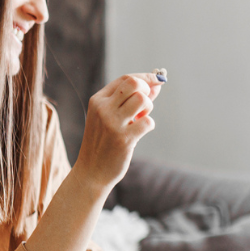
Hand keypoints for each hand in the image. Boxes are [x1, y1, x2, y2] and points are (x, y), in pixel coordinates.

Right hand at [73, 72, 165, 186]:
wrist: (91, 172)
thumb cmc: (104, 142)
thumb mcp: (111, 117)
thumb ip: (131, 100)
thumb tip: (156, 84)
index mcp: (98, 100)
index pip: (126, 79)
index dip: (145, 78)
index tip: (158, 80)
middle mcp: (103, 108)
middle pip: (134, 84)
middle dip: (146, 91)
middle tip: (143, 106)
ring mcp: (112, 123)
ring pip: (142, 100)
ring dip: (148, 109)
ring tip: (139, 120)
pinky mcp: (123, 139)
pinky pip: (148, 122)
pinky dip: (148, 126)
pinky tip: (139, 133)